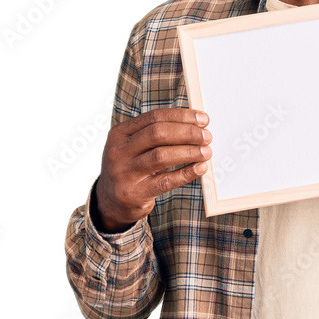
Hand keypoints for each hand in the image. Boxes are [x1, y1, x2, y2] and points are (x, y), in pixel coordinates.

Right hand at [94, 108, 211, 231]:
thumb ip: (157, 134)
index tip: (203, 119)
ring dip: (189, 152)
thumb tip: (195, 124)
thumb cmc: (131, 167)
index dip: (181, 116)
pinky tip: (200, 168)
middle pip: (158, 134)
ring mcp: (124, 173)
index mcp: (120, 133)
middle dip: (187, 133)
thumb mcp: (134, 146)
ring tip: (207, 151)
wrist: (111, 201)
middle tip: (207, 136)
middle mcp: (118, 151)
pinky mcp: (134, 193)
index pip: (154, 117)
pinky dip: (186, 173)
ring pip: (161, 156)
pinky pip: (165, 181)